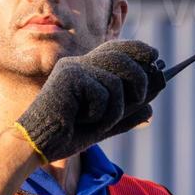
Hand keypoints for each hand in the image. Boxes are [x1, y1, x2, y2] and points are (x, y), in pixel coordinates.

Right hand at [15, 40, 166, 161]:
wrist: (38, 144)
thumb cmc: (67, 135)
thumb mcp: (104, 125)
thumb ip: (125, 116)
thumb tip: (151, 107)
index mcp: (85, 70)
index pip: (116, 49)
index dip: (138, 49)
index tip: (156, 56)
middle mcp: (78, 64)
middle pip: (120, 57)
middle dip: (140, 77)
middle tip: (141, 96)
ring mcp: (73, 69)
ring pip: (115, 80)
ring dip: (116, 107)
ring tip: (99, 121)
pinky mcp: (69, 77)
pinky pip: (103, 94)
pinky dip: (100, 114)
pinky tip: (80, 121)